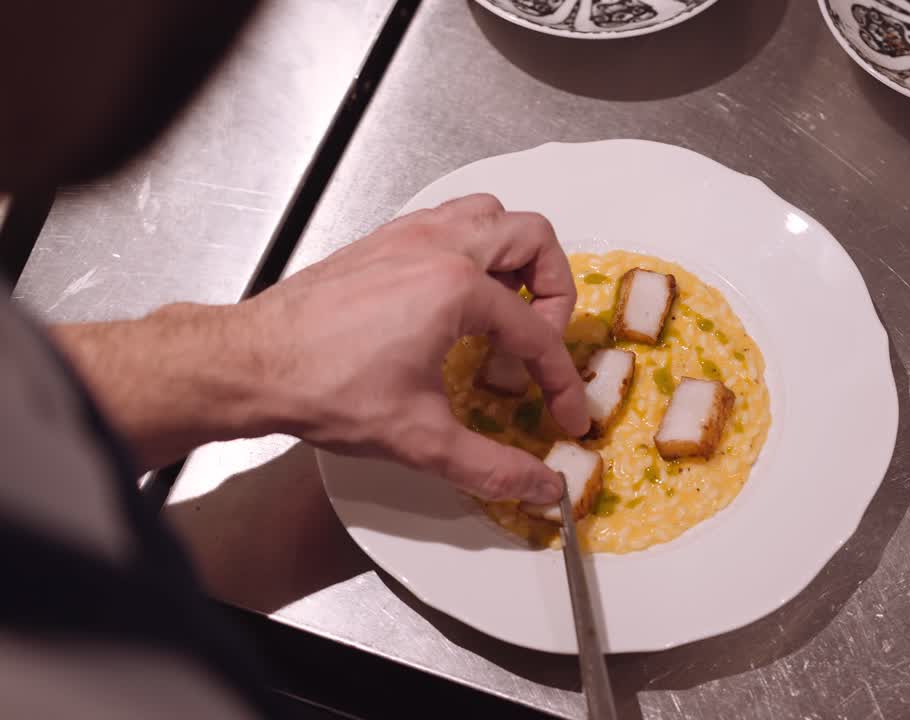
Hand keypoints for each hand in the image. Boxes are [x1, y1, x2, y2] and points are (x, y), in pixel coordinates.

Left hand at [54, 194, 585, 502]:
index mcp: (456, 289)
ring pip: (492, 213)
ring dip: (516, 255)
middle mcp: (439, 247)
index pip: (537, 333)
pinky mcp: (383, 240)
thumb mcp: (420, 439)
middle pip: (534, 238)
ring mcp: (409, 235)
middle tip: (543, 341)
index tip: (565, 415)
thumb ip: (492, 466)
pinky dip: (473, 247)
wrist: (250, 364)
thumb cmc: (323, 389)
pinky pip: (450, 219)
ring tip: (509, 307)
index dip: (561, 382)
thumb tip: (542, 488)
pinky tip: (458, 298)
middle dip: (556, 291)